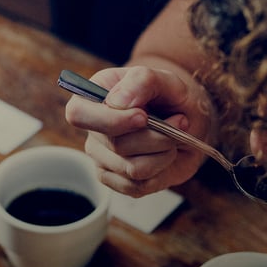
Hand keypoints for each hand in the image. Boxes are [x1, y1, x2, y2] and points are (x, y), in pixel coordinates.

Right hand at [65, 66, 213, 196]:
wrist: (187, 123)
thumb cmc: (170, 98)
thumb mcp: (164, 80)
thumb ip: (141, 81)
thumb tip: (117, 103)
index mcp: (93, 97)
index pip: (78, 114)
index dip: (111, 120)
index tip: (143, 116)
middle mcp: (92, 130)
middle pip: (116, 144)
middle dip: (155, 136)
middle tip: (178, 121)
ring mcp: (101, 158)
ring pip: (132, 168)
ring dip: (163, 153)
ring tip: (172, 138)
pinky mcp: (116, 181)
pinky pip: (138, 185)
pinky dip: (161, 170)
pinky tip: (164, 155)